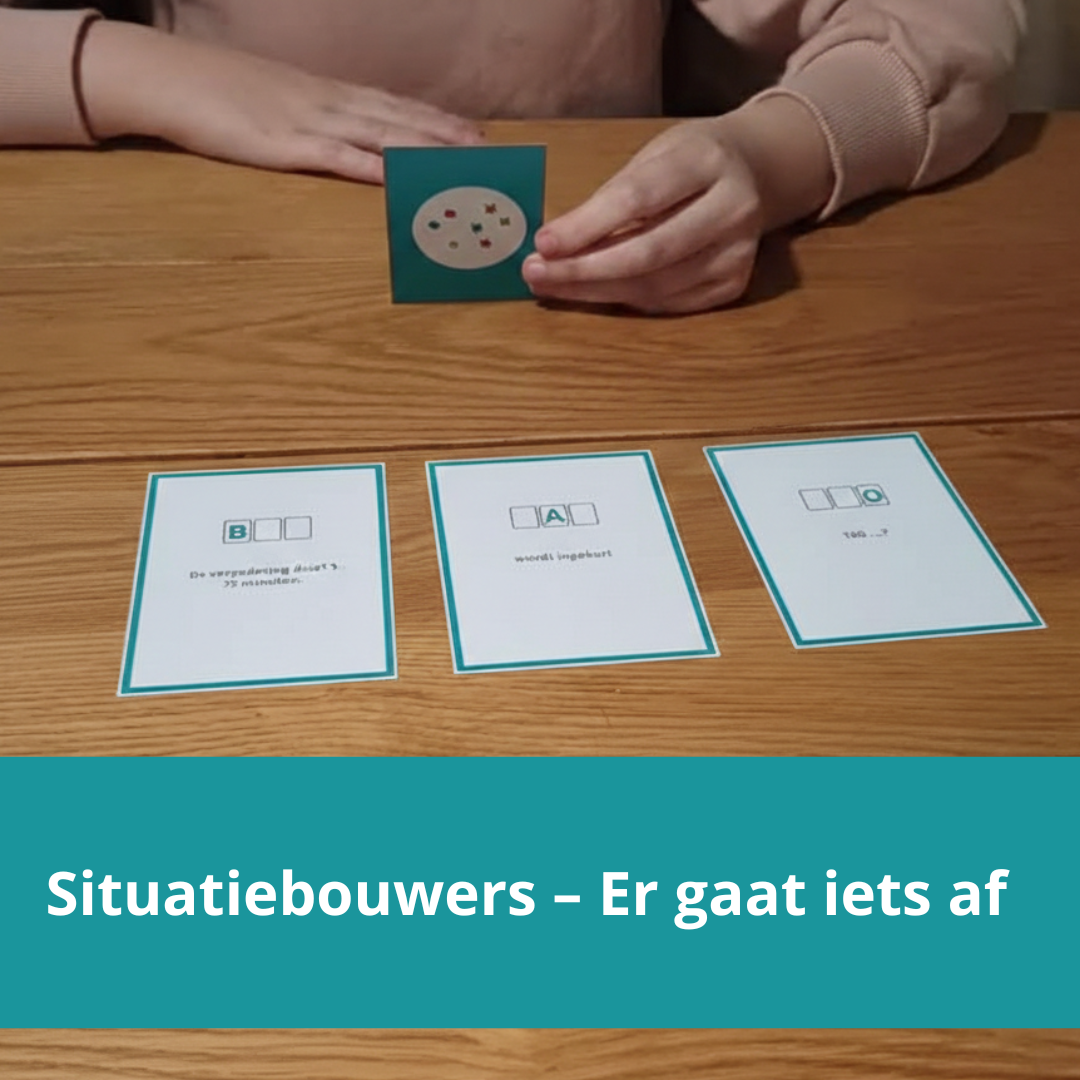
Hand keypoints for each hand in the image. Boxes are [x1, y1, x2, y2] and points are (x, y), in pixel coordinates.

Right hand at [79, 20, 481, 182]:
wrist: (166, 75)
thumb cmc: (218, 90)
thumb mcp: (277, 97)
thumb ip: (313, 115)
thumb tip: (343, 135)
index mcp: (327, 92)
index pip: (394, 104)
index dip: (436, 119)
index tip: (472, 131)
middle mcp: (328, 102)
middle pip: (399, 118)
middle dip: (446, 135)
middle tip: (488, 150)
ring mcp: (308, 121)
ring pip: (380, 135)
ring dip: (424, 149)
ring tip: (463, 162)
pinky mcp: (284, 145)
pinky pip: (336, 157)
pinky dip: (371, 168)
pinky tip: (399, 178)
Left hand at [523, 99, 832, 314]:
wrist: (758, 171)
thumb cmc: (690, 161)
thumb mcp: (654, 155)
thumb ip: (612, 197)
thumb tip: (555, 244)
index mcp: (708, 160)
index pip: (638, 198)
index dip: (587, 225)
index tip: (543, 243)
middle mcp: (733, 207)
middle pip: (649, 252)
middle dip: (585, 270)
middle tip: (536, 275)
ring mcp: (739, 251)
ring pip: (656, 287)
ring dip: (596, 291)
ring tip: (552, 285)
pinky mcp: (735, 283)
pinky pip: (668, 303)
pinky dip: (625, 300)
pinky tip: (593, 291)